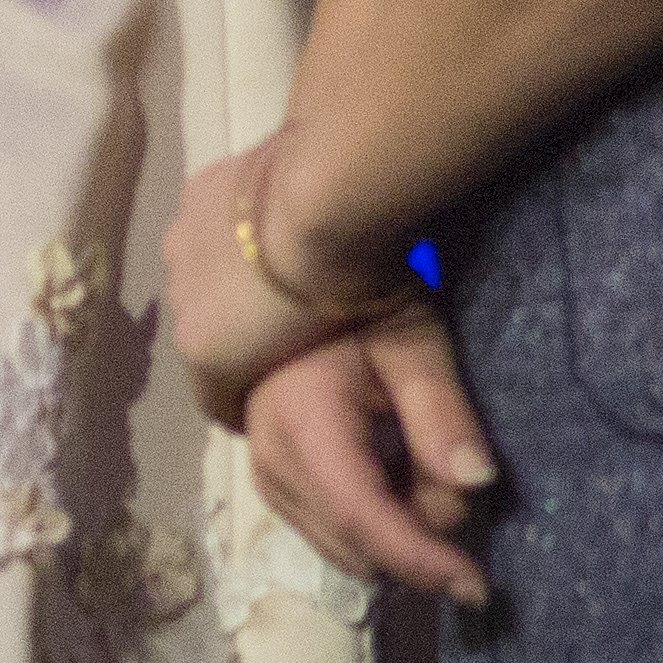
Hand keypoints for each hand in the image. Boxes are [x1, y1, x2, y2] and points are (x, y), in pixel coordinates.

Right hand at [158, 136, 415, 410]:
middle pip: (211, 336)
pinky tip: (276, 222)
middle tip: (299, 330)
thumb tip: (480, 483)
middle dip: (247, 339)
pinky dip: (235, 236)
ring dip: (237, 286)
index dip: (254, 401)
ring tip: (288, 274)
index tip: (289, 396)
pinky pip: (207, 231)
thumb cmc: (361, 278)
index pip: (220, 402)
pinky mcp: (192, 196)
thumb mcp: (409, 351)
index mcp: (214, 353)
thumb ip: (436, 417)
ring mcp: (182, 248)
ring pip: (204, 282)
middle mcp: (182, 306)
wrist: (336, 179)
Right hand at [237, 306, 499, 611]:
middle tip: (447, 467)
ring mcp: (263, 475)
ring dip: (396, 529)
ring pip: (344, 547)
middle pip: (357, 543)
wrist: (290, 285)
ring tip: (415, 460)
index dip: (420, 559)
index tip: (478, 586)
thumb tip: (478, 482)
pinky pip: (330, 532)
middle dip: (417, 534)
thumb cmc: (355, 303)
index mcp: (301, 421)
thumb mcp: (411, 343)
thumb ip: (441, 412)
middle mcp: (270, 459)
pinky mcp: (269, 482)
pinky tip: (390, 470)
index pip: (362, 514)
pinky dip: (373, 521)